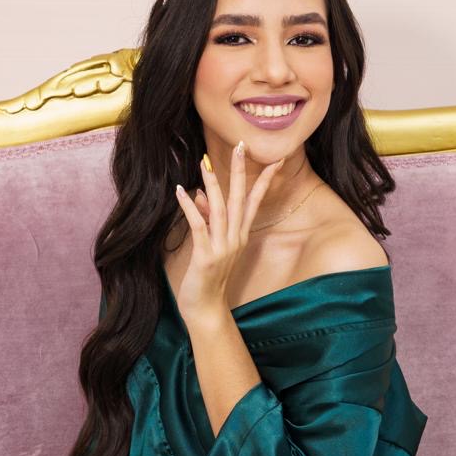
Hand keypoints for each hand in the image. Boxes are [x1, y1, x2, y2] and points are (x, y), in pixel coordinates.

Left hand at [173, 140, 283, 320]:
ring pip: (220, 209)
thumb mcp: (210, 245)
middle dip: (240, 172)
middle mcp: (236, 238)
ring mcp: (223, 247)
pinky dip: (190, 208)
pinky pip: (199, 226)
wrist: (206, 309)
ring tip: (204, 163)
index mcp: (240, 235)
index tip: (275, 158)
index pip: (255, 201)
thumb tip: (200, 195)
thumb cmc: (207, 278)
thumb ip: (207, 219)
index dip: (264, 179)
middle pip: (241, 199)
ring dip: (213, 184)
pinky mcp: (207, 256)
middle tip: (241, 146)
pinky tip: (181, 192)